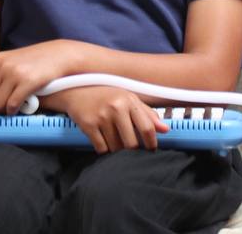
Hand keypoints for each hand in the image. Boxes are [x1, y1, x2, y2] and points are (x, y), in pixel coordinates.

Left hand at [0, 40, 78, 113]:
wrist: (59, 55)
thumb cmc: (35, 60)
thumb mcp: (10, 61)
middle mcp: (1, 66)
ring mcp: (14, 74)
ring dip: (2, 110)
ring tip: (11, 105)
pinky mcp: (27, 82)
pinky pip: (12, 105)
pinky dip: (13, 110)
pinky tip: (19, 106)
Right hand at [46, 86, 169, 153]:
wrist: (76, 90)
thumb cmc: (105, 95)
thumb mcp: (128, 98)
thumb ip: (147, 114)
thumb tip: (165, 129)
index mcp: (129, 100)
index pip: (147, 127)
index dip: (151, 143)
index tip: (151, 150)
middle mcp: (116, 107)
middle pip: (132, 143)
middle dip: (133, 151)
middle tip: (132, 151)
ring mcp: (101, 116)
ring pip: (116, 147)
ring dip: (117, 151)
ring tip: (116, 144)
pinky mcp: (88, 125)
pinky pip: (101, 148)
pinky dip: (105, 150)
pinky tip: (104, 143)